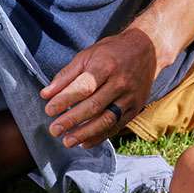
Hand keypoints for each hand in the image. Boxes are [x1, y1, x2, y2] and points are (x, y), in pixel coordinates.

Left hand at [41, 27, 156, 147]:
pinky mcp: (135, 108)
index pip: (83, 87)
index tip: (49, 110)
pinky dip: (100, 136)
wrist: (146, 50)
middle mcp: (119, 83)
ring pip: (106, 120)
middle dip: (72, 120)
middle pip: (94, 106)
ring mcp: (129, 97)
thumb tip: (46, 94)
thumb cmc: (112, 52)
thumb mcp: (87, 56)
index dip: (65, 100)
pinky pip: (117, 126)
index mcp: (105, 66)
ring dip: (85, 133)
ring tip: (68, 141)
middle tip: (54, 129)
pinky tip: (85, 142)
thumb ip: (66, 76)